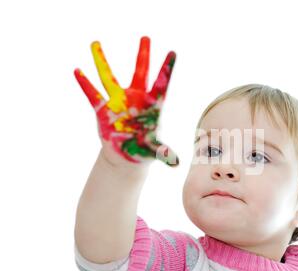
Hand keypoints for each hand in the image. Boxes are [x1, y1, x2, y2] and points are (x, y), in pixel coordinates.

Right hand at [74, 36, 178, 166]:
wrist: (127, 156)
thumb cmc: (143, 151)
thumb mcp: (154, 151)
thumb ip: (164, 153)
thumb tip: (175, 162)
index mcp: (152, 106)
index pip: (162, 84)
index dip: (167, 69)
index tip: (173, 52)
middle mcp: (136, 99)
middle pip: (140, 73)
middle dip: (143, 56)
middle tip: (146, 37)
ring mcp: (118, 103)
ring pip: (109, 78)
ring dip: (102, 61)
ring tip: (95, 43)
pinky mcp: (103, 111)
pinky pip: (93, 94)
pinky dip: (85, 84)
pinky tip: (78, 71)